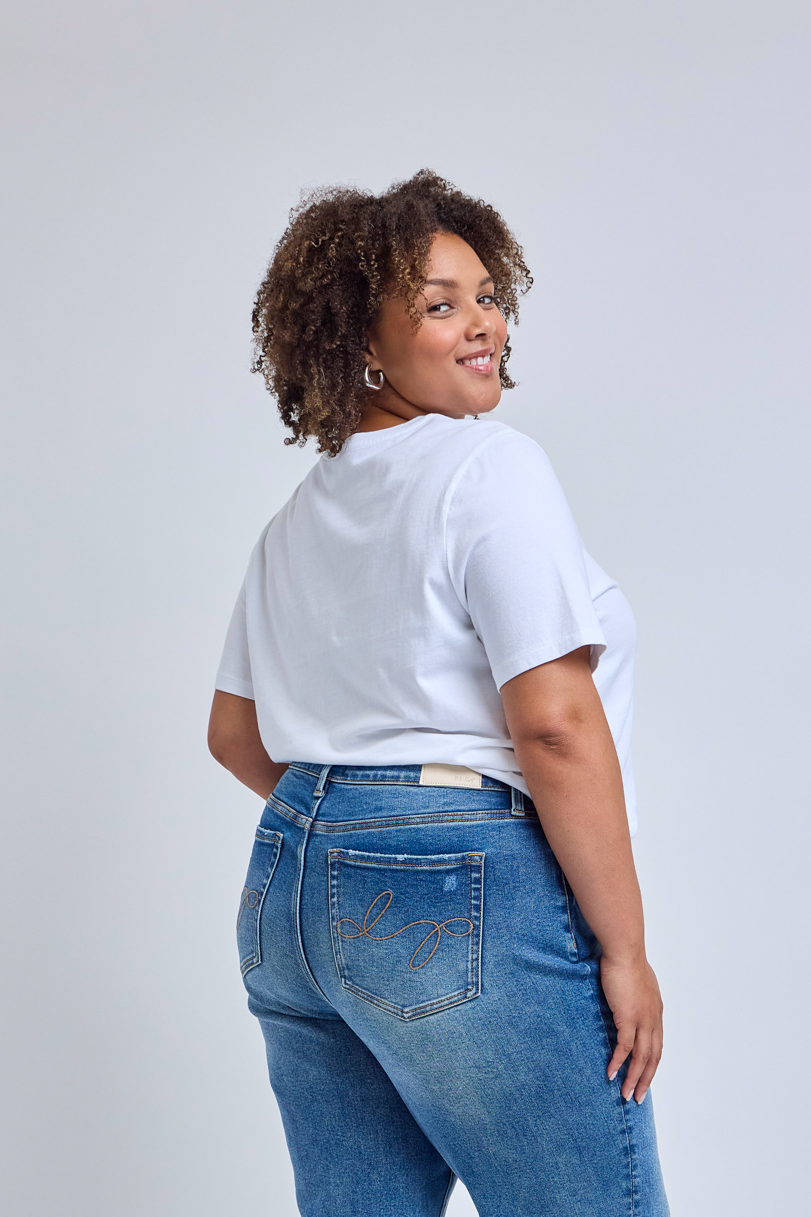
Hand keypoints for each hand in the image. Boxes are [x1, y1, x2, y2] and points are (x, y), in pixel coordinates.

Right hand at [599, 949, 663, 1103]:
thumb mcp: (635, 981)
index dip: (651, 1063)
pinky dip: (618, 1063)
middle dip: (646, 1079)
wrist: (624, 950)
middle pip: (653, 1057)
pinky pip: (624, 1048)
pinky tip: (611, 1074)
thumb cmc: (626, 959)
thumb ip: (634, 994)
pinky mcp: (628, 1018)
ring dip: (634, 1078)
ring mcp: (643, 1020)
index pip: (657, 1044)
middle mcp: (654, 1019)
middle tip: (637, 1096)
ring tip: (626, 1095)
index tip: (644, 1076)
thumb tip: (625, 997)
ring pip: (642, 1058)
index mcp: (656, 1011)